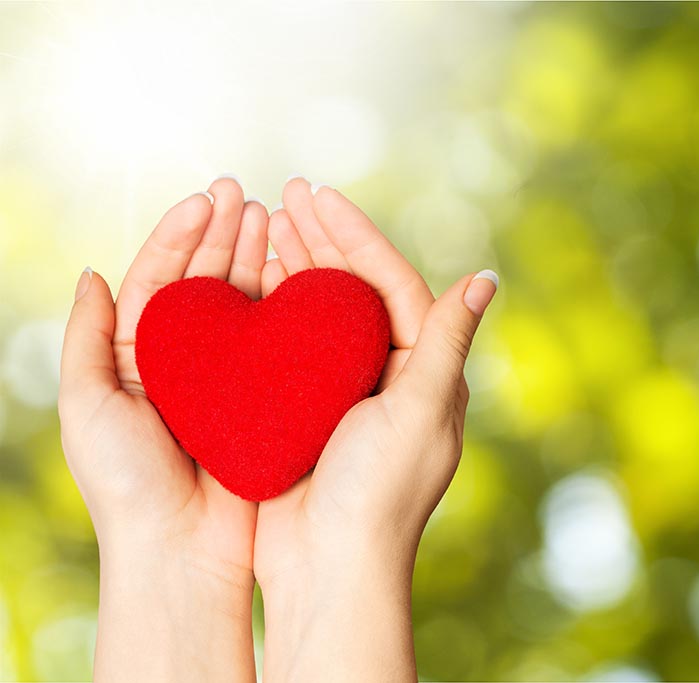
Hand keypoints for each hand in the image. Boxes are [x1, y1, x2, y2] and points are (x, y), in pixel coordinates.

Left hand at [58, 178, 268, 681]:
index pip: (159, 279)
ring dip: (254, 258)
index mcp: (136, 357)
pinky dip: (283, 305)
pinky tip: (297, 273)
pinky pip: (274, 342)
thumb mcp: (87, 405)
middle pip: (204, 282)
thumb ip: (85, 339)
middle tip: (246, 195)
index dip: (181, 236)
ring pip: (242, 305)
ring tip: (273, 217)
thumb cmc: (127, 484)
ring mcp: (227, 379)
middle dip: (223, 235)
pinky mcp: (264, 399)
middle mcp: (184, 362)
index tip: (208, 199)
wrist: (181, 550)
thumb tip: (92, 274)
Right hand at [253, 178, 497, 681]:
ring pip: (316, 314)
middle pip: (351, 291)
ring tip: (263, 222)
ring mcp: (342, 392)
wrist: (330, 568)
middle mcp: (386, 374)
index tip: (320, 195)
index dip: (356, 236)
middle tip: (285, 193)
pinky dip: (270, 312)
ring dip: (293, 267)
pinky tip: (248, 281)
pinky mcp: (304, 411)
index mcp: (423, 370)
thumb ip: (447, 341)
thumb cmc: (382, 492)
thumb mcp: (421, 409)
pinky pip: (287, 348)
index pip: (389, 284)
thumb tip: (485, 276)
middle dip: (321, 240)